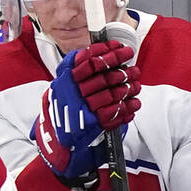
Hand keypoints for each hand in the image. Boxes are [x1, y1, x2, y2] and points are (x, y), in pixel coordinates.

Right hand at [32, 41, 140, 183]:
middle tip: (135, 70)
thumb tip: (101, 51)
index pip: (89, 61)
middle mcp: (72, 93)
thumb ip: (75, 69)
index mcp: (64, 81)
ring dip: (128, 89)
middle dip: (124, 72)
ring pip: (112, 94)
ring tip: (136, 86)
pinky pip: (115, 113)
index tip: (122, 49)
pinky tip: (134, 104)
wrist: (54, 142)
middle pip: (104, 78)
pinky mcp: (91, 125)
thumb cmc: (61, 110)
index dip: (108, 53)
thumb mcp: (60, 86)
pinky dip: (127, 107)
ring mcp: (82, 109)